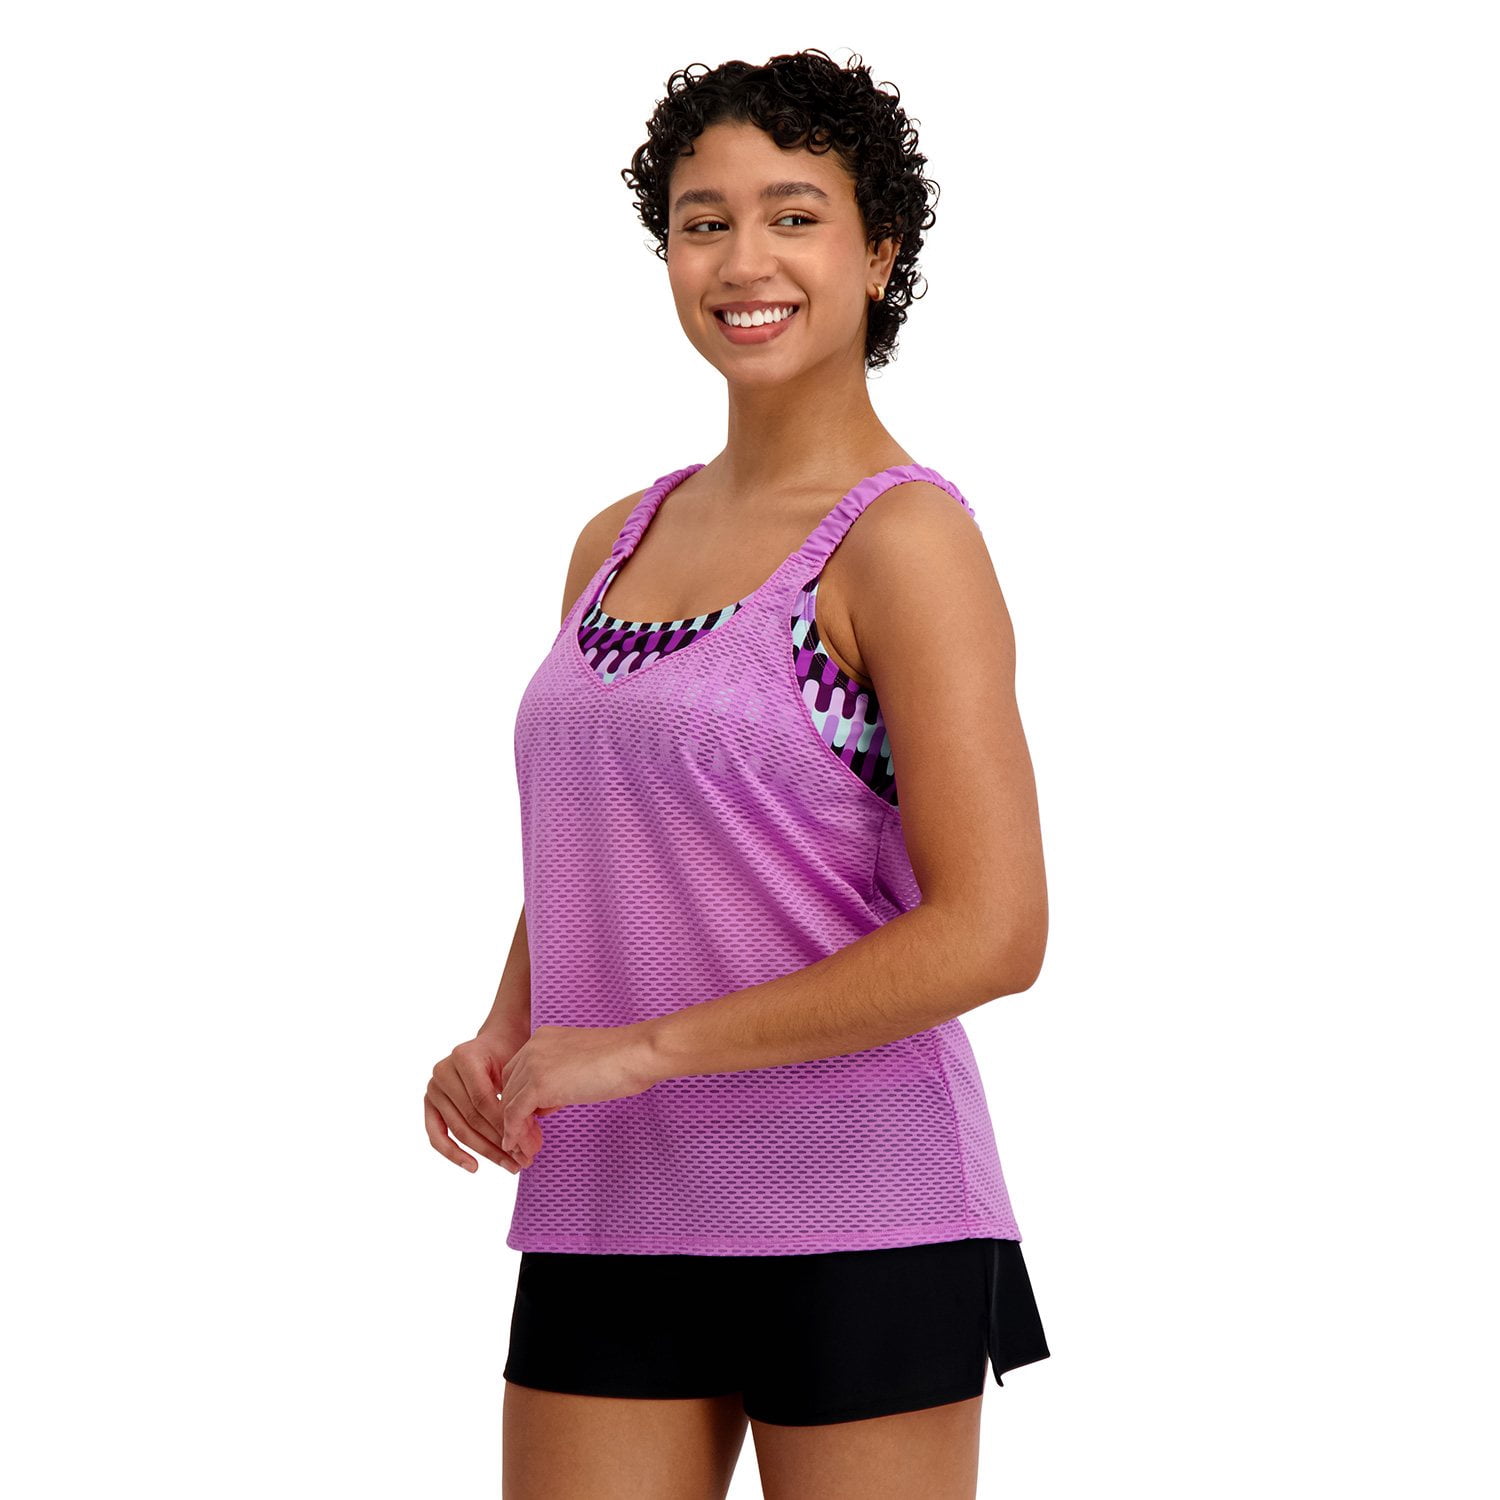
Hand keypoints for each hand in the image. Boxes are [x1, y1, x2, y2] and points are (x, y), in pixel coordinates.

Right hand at [425, 1020, 531, 1174]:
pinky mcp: (429, 1103)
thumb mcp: (514, 1069)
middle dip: (499, 1142)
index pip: (483, 1100)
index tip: (526, 1144)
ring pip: (459, 1129)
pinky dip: (453, 1153)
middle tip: (522, 1160)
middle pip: (471, 1117)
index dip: (503, 1124)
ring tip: (509, 1165)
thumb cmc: (508, 1056)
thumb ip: (515, 1097)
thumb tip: (527, 1139)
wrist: (494, 1043)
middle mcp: (442, 1071)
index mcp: (464, 1057)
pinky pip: (437, 1134)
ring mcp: (433, 1088)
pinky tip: (473, 1166)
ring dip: (485, 1151)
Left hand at [498, 1023, 659, 1167]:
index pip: (517, 1074)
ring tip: (528, 1151)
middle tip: (530, 1141)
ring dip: (516, 1131)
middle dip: (516, 1117)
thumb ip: (558, 1079)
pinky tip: (524, 1147)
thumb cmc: (621, 1060)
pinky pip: (515, 1115)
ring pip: (509, 1104)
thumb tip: (545, 1104)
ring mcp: (533, 1065)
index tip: (535, 1123)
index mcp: (543, 1038)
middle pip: (509, 1089)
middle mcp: (532, 1047)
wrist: (636, 1054)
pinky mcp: (539, 1084)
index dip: (523, 1100)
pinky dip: (516, 1134)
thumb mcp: (579, 1066)